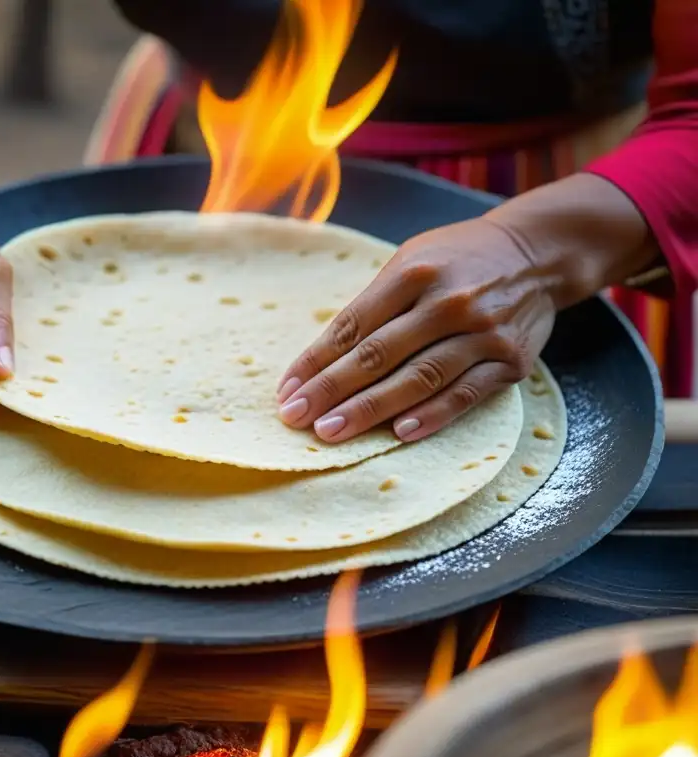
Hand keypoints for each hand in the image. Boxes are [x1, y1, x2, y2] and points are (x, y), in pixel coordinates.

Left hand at [276, 217, 557, 442]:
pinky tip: (399, 433)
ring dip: (370, 409)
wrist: (539, 253)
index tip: (287, 389)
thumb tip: (325, 359)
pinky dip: (433, 415)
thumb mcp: (413, 260)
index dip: (316, 360)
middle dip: (332, 389)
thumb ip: (376, 303)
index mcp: (413, 273)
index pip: (353, 324)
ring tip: (331, 431)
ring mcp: (482, 332)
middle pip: (379, 354)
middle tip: (297, 417)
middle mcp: (447, 301)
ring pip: (419, 378)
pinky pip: (466, 394)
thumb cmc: (459, 260)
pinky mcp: (510, 360)